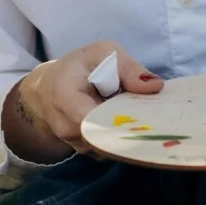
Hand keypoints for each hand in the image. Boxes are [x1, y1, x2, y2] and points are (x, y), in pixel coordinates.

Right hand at [4, 41, 160, 163]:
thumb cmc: (79, 66)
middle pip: (106, 136)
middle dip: (132, 128)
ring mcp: (76, 144)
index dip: (122, 120)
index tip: (147, 116)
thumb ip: (128, 68)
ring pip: (111, 146)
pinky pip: (110, 149)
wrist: (49, 87)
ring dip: (128, 133)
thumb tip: (156, 86)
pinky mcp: (87, 151)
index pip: (95, 120)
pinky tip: (130, 122)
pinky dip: (123, 138)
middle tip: (156, 117)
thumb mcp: (103, 53)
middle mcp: (66, 127)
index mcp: (65, 98)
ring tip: (140, 115)